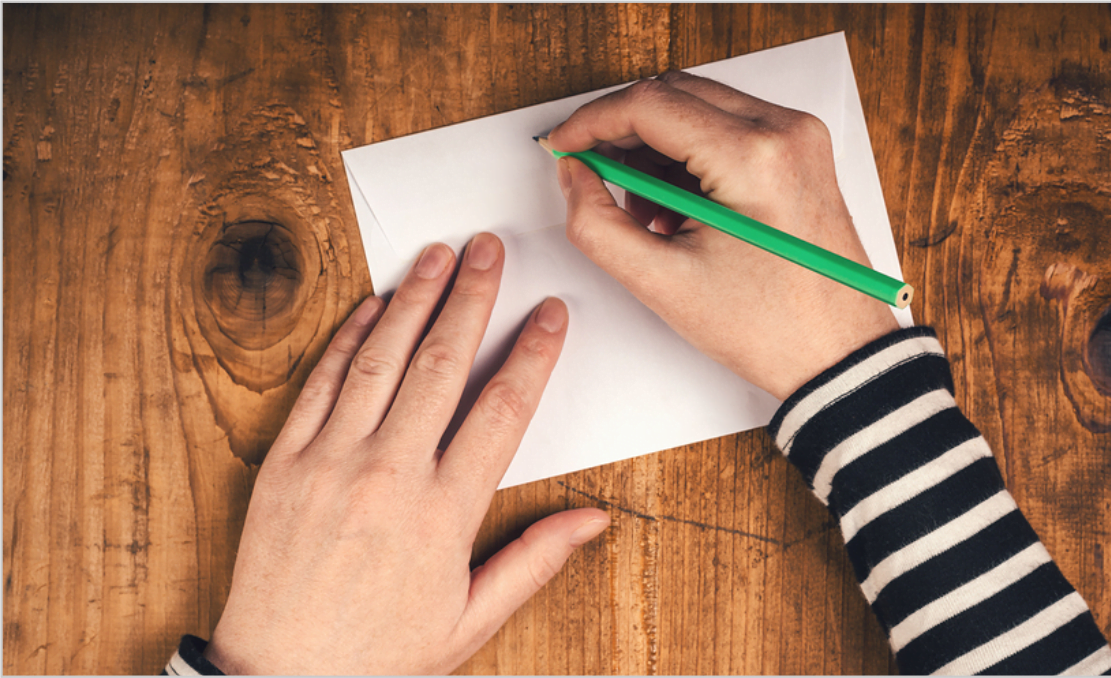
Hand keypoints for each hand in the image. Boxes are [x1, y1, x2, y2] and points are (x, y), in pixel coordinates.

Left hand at [202, 233, 609, 674]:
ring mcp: (332, 461)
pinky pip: (322, 383)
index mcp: (443, 514)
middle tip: (491, 250)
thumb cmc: (379, 654)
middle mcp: (389, 474)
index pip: (503, 410)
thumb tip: (593, 520)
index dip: (534, 354)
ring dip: (415, 300)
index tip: (550, 315)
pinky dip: (350, 338)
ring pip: (383, 359)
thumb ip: (534, 560)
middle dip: (474, 298)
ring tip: (439, 256)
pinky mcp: (286, 462)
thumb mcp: (471, 618)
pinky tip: (375, 306)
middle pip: (444, 365)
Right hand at [549, 72, 899, 399]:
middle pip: (674, 93)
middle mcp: (785, 131)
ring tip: (647, 212)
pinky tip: (680, 207)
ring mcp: (799, 137)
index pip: (649, 105)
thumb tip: (574, 177)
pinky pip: (729, 127)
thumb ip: (598, 224)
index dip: (591, 122)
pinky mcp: (801, 152)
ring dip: (656, 145)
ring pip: (699, 106)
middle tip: (593, 175)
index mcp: (754, 157)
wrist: (837, 354)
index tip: (564, 146)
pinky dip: (691, 155)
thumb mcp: (663, 283)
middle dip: (622, 131)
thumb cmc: (770, 328)